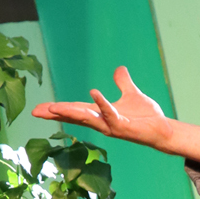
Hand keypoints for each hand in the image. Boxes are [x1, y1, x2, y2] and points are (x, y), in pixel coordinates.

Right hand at [32, 67, 199, 160]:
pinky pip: (111, 114)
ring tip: (54, 108)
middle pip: (74, 117)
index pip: (74, 111)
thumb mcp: (132, 95)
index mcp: (100, 114)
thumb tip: (119, 69)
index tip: (38, 109)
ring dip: (71, 113)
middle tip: (36, 112)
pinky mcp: (124, 127)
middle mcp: (102, 122)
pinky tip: (94, 92)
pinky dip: (103, 104)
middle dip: (55, 114)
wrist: (163, 129)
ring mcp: (112, 126)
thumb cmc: (146, 117)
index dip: (56, 110)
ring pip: (87, 118)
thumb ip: (123, 83)